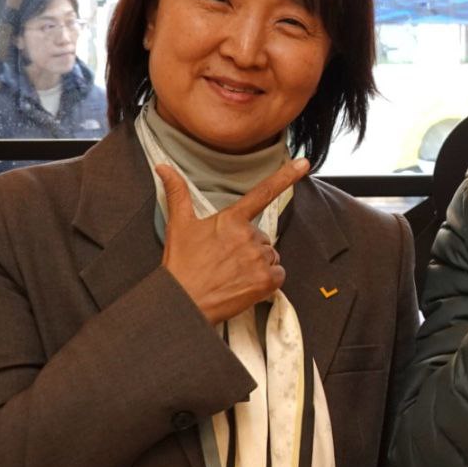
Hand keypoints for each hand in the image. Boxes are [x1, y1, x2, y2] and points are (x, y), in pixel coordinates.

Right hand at [156, 158, 310, 323]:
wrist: (183, 303)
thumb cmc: (181, 265)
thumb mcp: (179, 226)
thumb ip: (178, 193)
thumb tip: (163, 167)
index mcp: (232, 220)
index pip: (263, 193)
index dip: (285, 176)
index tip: (304, 163)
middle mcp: (249, 236)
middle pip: (262, 236)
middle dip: (249, 246)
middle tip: (225, 260)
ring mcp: (259, 259)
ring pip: (270, 255)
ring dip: (257, 263)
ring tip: (233, 273)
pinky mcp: (266, 281)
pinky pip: (278, 274)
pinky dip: (267, 280)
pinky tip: (246, 283)